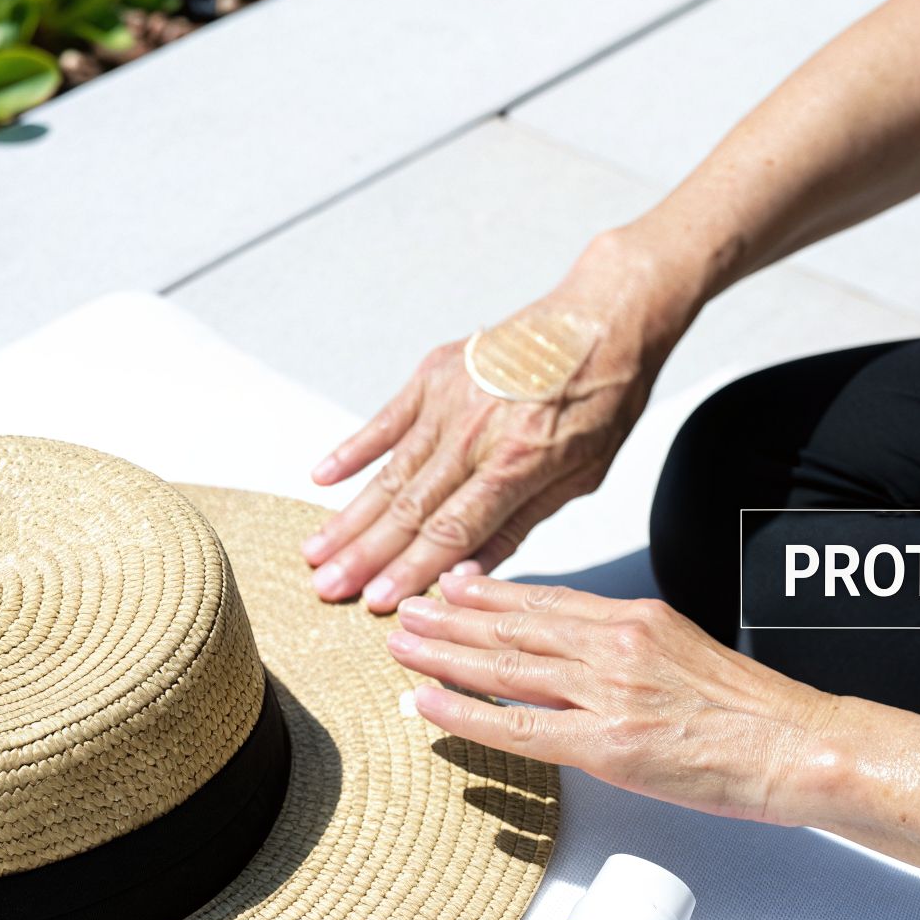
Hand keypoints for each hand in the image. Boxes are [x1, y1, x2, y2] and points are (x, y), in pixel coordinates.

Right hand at [304, 233, 687, 611]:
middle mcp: (477, 430)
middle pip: (411, 506)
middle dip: (365, 555)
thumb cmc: (602, 403)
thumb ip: (519, 524)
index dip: (411, 568)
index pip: (453, 529)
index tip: (376, 601)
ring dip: (350, 516)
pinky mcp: (436, 372)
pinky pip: (387, 418)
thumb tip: (463, 572)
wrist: (604, 319)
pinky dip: (354, 449)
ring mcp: (451, 398)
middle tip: (325, 590)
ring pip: (391, 470)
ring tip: (315, 552)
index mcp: (519, 461)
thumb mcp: (582, 475)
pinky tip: (322, 479)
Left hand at [388, 574, 839, 824]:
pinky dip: (466, 714)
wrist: (796, 743)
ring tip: (403, 643)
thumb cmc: (756, 712)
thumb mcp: (691, 652)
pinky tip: (429, 706)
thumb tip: (597, 656)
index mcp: (638, 619)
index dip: (494, 593)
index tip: (457, 584)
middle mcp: (615, 645)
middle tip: (409, 609)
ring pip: (506, 667)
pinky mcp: (607, 744)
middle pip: (515, 627)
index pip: (550, 601)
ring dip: (444, 655)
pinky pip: (519, 728)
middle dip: (452, 618)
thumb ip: (638, 648)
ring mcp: (607, 693)